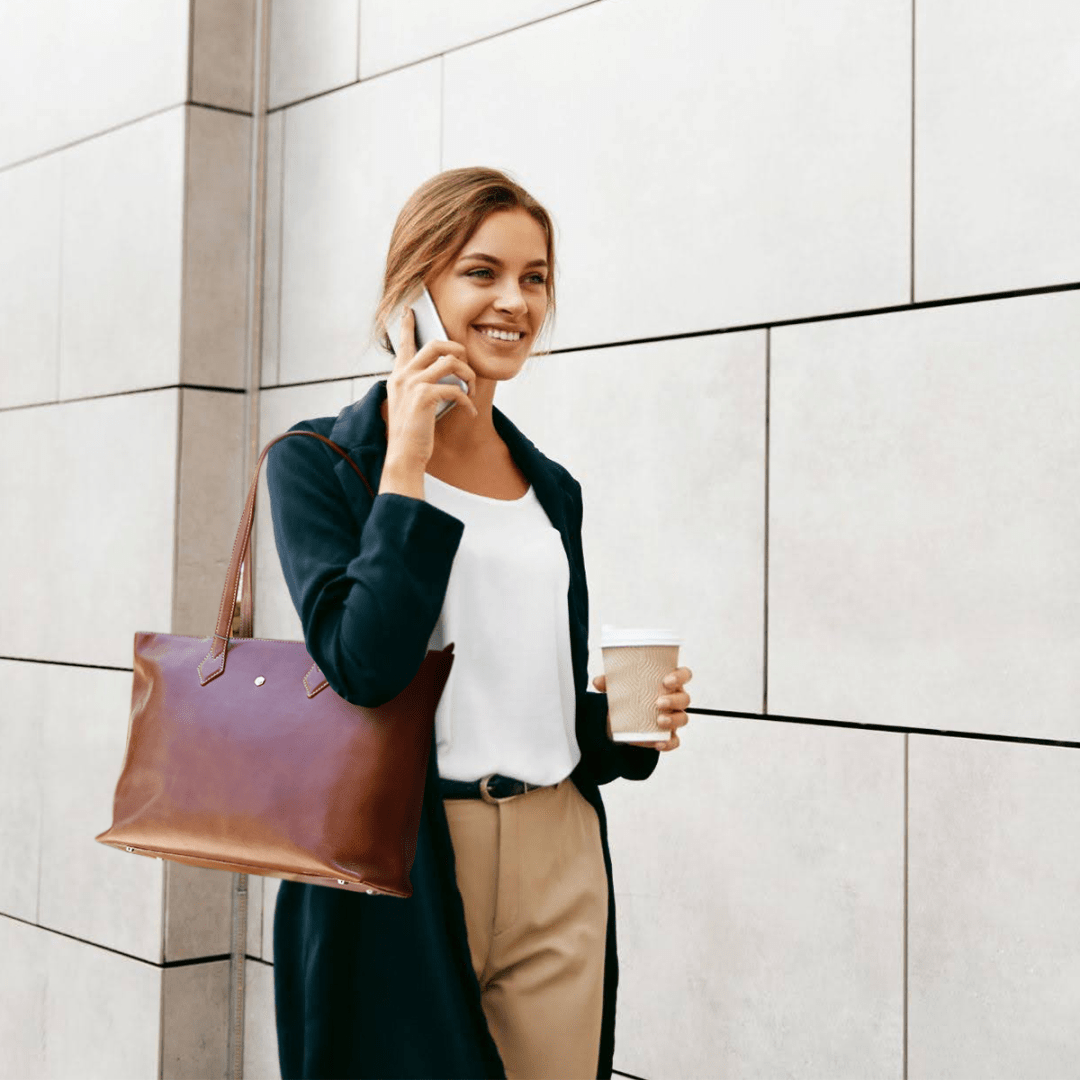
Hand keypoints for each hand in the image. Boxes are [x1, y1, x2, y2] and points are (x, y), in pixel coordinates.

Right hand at [383, 305, 477, 469]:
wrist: (404, 456)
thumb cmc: (412, 433)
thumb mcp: (412, 404)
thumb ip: (421, 385)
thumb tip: (446, 371)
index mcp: (398, 376)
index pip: (403, 344)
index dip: (407, 325)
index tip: (410, 310)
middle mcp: (402, 376)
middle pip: (435, 344)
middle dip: (457, 349)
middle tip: (466, 362)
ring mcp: (412, 384)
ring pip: (450, 362)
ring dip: (468, 375)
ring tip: (471, 391)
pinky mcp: (423, 396)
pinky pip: (455, 388)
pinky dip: (468, 400)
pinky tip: (469, 411)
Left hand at [591, 667, 692, 751]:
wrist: (623, 721)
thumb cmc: (629, 696)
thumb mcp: (619, 687)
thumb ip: (609, 682)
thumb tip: (597, 681)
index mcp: (668, 683)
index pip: (683, 675)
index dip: (680, 677)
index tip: (666, 681)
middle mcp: (674, 699)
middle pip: (684, 699)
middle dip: (674, 700)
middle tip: (658, 702)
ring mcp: (673, 717)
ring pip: (683, 718)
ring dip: (673, 720)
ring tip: (659, 721)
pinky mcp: (668, 735)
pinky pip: (674, 741)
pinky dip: (669, 743)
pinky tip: (658, 743)